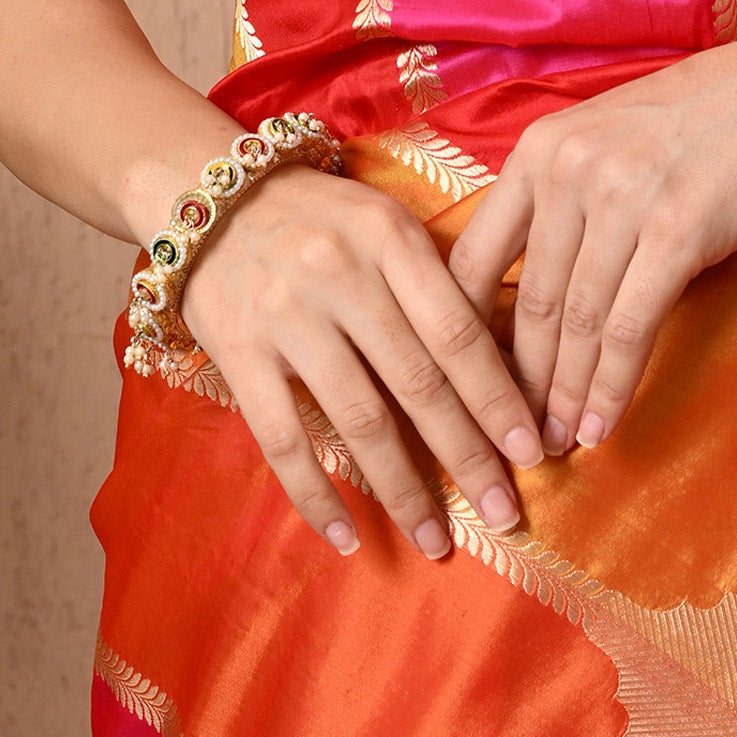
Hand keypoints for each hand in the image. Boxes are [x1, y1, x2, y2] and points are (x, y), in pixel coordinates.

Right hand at [179, 172, 540, 560]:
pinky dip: (316, 496)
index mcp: (391, 238)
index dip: (497, 397)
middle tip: (504, 515)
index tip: (530, 451)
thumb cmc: (318, 217)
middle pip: (418, 382)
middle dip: (467, 456)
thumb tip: (502, 369)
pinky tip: (347, 537)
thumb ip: (433, 283)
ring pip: (359, 419)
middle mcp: (342, 274)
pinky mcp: (237, 352)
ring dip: (402, 490)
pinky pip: (283, 440)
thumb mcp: (383, 223)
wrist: (207, 195)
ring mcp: (286, 316)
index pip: (457, 330)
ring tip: (436, 540)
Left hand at [447, 6, 736, 457]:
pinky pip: (629, 326)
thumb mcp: (604, 138)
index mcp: (539, 151)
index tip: (469, 385)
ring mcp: (622, 200)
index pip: (474, 259)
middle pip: (530, 302)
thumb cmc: (699, 119)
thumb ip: (560, 198)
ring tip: (557, 442)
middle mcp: (568, 172)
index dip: (466, 335)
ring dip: (564, 395)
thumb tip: (529, 290)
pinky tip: (602, 424)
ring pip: (576, 323)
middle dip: (519, 384)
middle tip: (514, 438)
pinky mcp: (677, 231)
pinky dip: (611, 384)